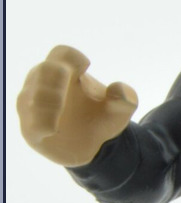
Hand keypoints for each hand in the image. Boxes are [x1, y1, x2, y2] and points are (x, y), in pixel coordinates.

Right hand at [17, 45, 137, 167]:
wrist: (93, 148)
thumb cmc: (101, 119)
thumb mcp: (120, 110)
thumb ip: (125, 98)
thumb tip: (119, 89)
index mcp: (66, 72)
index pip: (62, 54)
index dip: (72, 56)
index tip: (86, 65)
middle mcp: (45, 84)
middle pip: (44, 71)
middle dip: (55, 75)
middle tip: (66, 78)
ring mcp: (35, 106)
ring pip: (33, 96)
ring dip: (46, 98)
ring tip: (59, 107)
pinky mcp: (33, 130)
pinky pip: (32, 124)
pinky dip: (40, 123)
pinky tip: (52, 129)